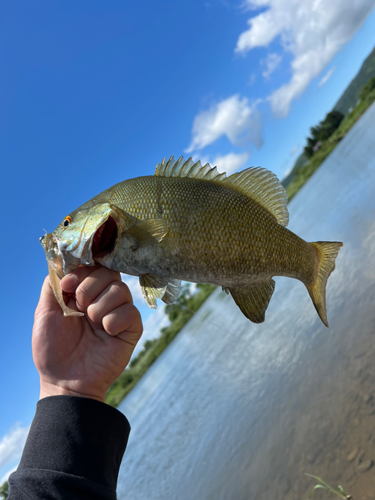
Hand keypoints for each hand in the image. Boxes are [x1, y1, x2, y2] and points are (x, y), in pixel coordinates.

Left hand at [33, 266, 142, 402]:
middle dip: (89, 288)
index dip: (82, 271)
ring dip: (100, 307)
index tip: (68, 286)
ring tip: (92, 324)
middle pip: (108, 272)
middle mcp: (103, 299)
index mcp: (83, 292)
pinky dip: (115, 321)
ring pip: (120, 289)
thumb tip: (63, 262)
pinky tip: (106, 333)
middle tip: (79, 310)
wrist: (65, 381)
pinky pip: (131, 311)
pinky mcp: (132, 328)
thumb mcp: (44, 312)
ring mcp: (118, 313)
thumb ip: (53, 284)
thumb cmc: (53, 349)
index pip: (92, 266)